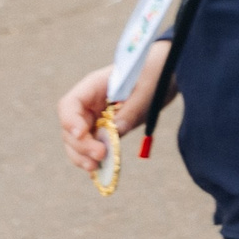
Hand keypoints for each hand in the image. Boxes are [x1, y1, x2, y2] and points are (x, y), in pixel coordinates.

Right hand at [57, 47, 163, 170]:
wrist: (168, 71)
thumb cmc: (157, 71)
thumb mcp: (149, 87)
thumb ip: (132, 109)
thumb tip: (114, 133)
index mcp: (95, 85)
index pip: (70, 104)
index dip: (70, 121)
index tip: (82, 134)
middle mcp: (91, 103)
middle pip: (71, 127)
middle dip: (80, 144)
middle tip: (100, 155)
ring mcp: (96, 116)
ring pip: (78, 140)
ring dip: (82, 155)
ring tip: (95, 167)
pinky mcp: (106, 128)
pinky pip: (93, 144)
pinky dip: (93, 156)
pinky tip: (100, 168)